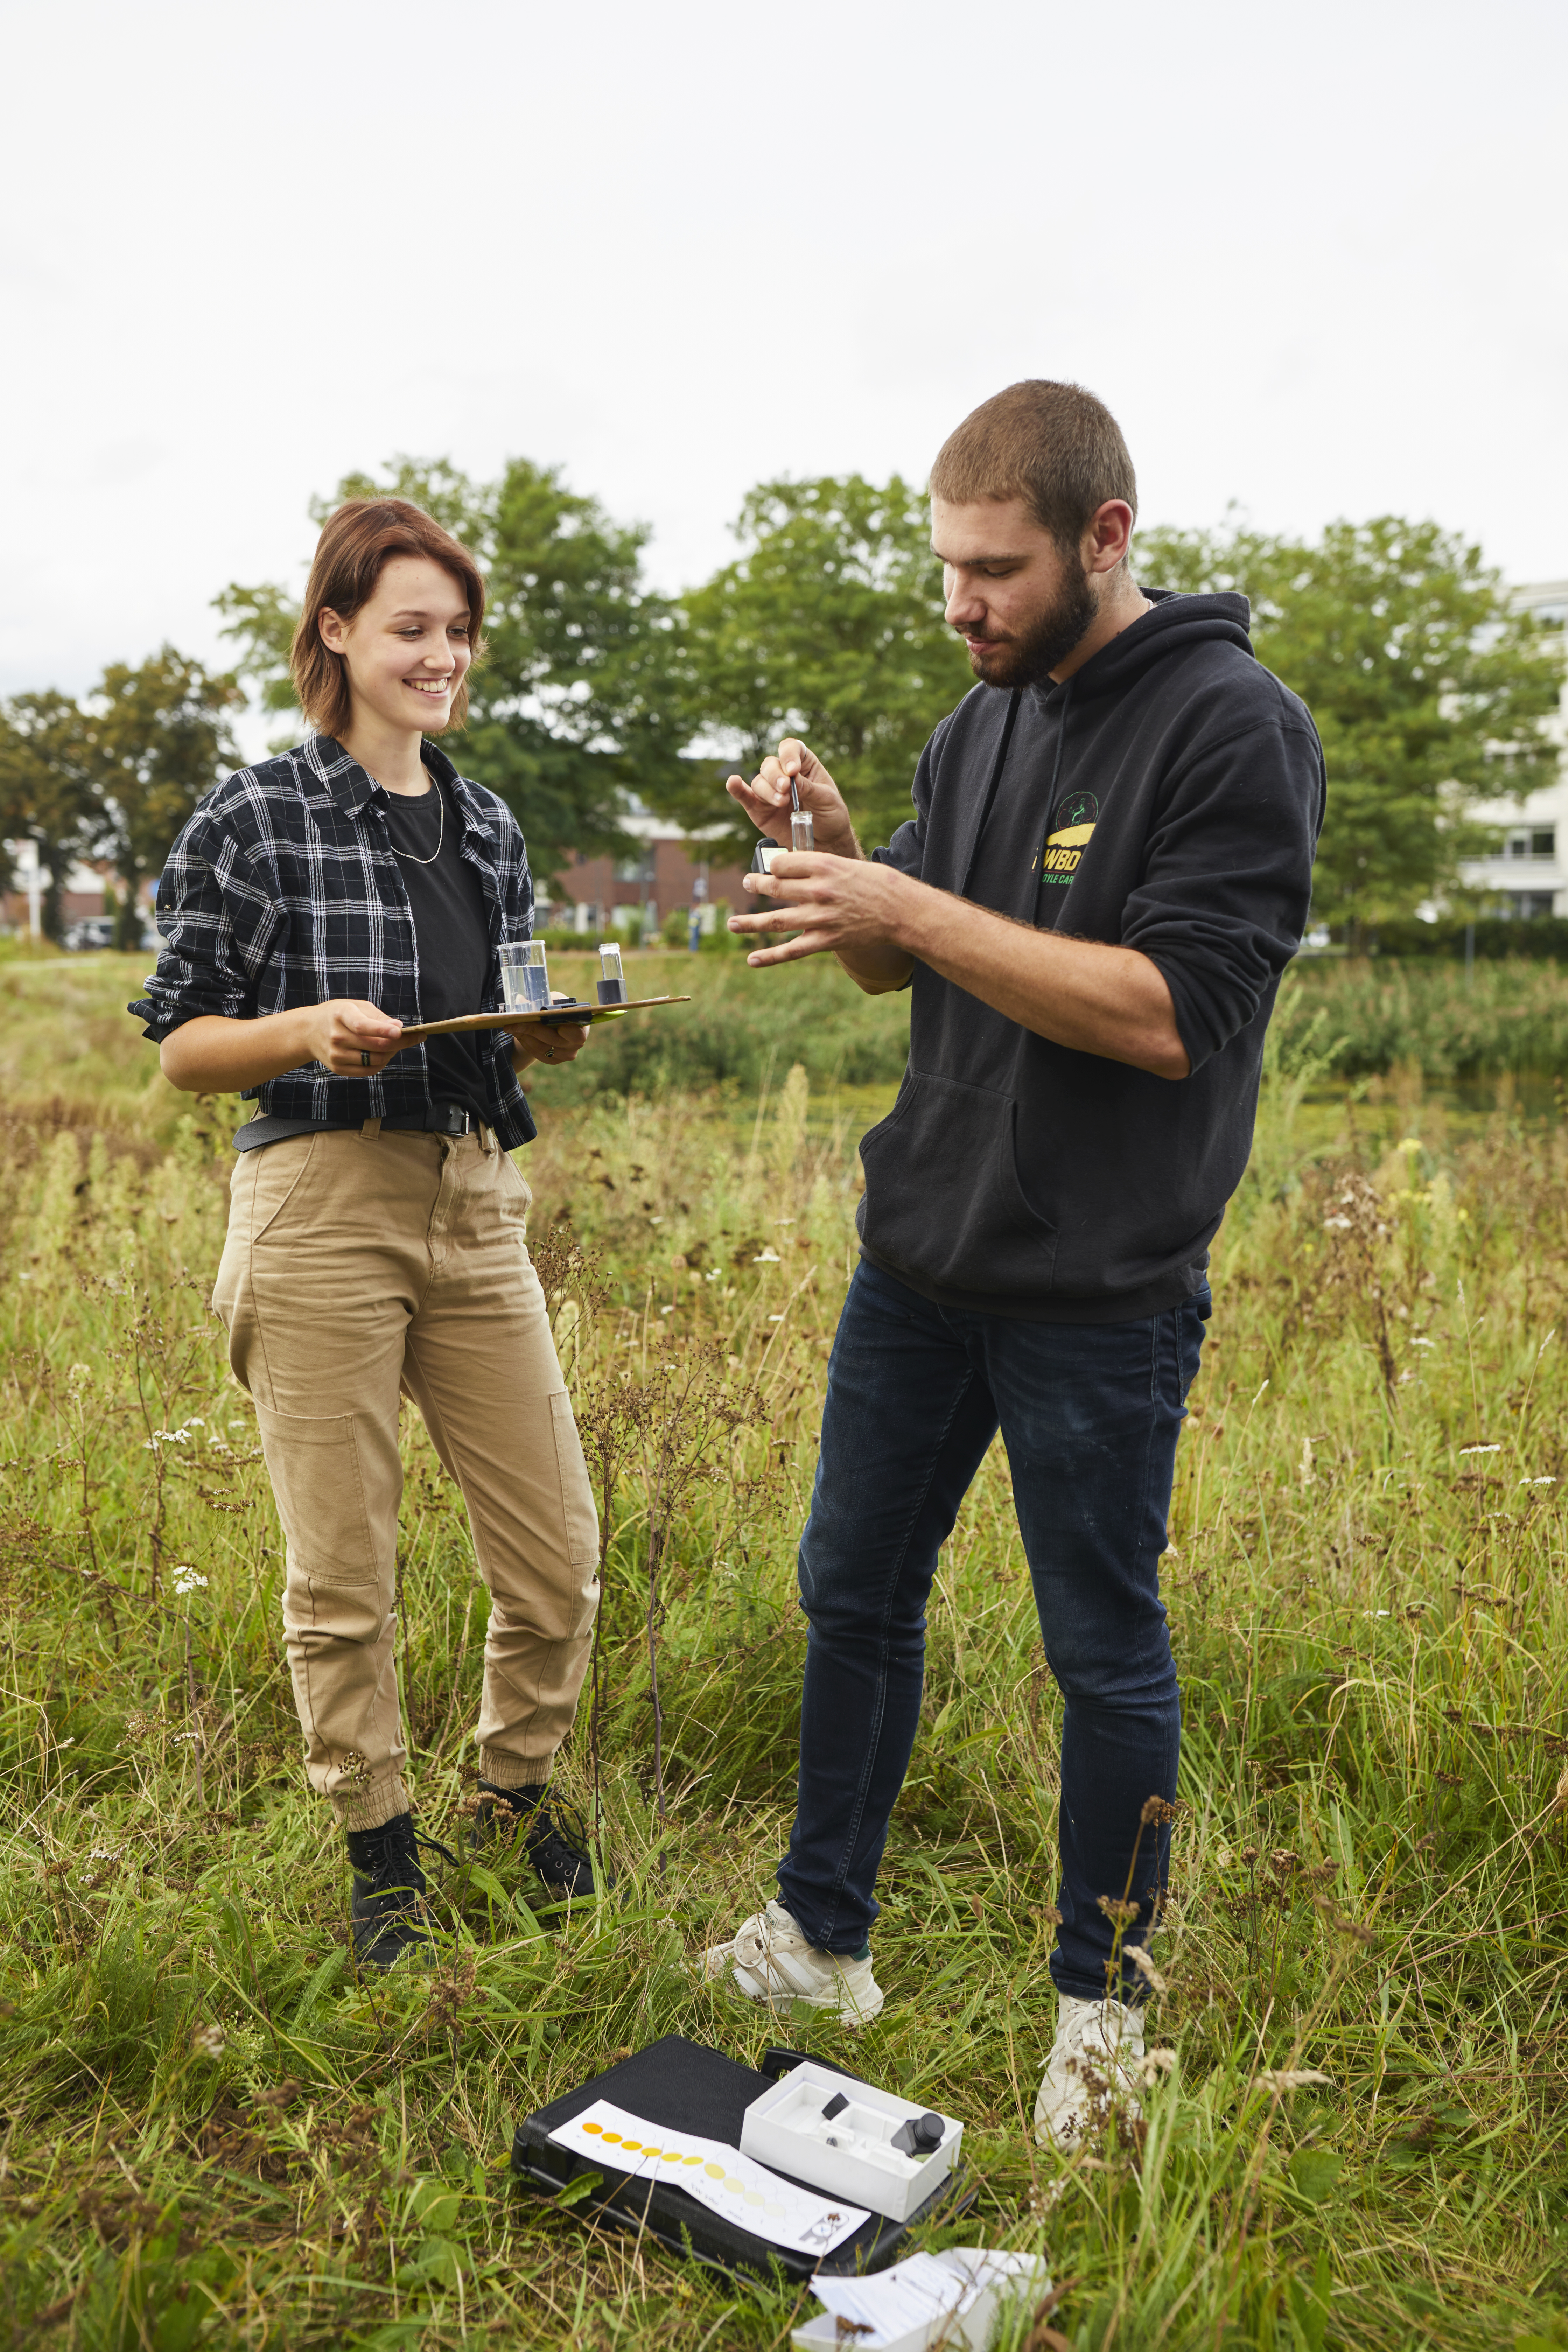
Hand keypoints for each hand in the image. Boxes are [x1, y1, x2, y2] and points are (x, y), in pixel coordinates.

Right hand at [301, 997, 405, 1073]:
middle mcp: (336, 1036)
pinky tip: (384, 1054)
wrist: (309, 1032)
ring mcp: (336, 1055)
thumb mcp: (355, 1006)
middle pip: (375, 1045)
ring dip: (392, 1053)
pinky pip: (369, 1070)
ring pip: (375, 1059)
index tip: (401, 1032)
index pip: (363, 1026)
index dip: (383, 1030)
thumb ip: (377, 1016)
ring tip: (395, 1044)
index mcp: (340, 1015)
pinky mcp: (339, 1068)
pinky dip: (382, 1062)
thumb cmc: (339, 1015)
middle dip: (399, 1042)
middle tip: (412, 1037)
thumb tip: (398, 1028)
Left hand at [508, 994, 590, 1067]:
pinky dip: (525, 1042)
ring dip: (524, 1036)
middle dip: (531, 1029)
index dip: (562, 1028)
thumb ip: (543, 1000)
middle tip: (513, 1022)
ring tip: (511, 1026)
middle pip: (553, 1040)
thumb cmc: (557, 1009)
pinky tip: (517, 1033)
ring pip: (542, 1048)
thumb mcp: (553, 1000)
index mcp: (582, 1028)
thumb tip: (520, 1001)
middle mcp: (576, 1044)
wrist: (555, 1025)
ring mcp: (566, 1055)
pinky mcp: (554, 1060)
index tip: (545, 1020)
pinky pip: (537, 1053)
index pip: (576, 1033)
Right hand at [725, 738, 857, 857]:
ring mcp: (770, 792)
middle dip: (776, 776)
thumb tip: (792, 779)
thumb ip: (809, 788)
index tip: (793, 770)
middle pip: (770, 764)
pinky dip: (737, 789)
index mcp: (804, 765)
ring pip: (759, 782)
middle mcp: (784, 775)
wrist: (826, 843)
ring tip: (781, 802)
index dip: (789, 755)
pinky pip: (745, 796)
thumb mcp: (827, 800)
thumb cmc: (831, 816)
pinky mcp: (759, 809)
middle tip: (786, 789)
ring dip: (768, 790)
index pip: (791, 748)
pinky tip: (733, 783)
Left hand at [729, 850, 912, 967]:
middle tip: (746, 883)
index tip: (771, 867)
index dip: (774, 865)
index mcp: (824, 865)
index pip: (783, 863)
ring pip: (776, 920)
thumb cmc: (878, 884)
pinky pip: (792, 950)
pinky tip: (752, 959)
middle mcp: (818, 890)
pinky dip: (770, 956)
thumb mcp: (847, 864)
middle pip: (775, 888)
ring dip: (751, 922)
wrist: (901, 911)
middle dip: (757, 885)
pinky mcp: (826, 940)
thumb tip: (792, 869)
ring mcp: (820, 917)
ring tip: (732, 924)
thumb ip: (820, 866)